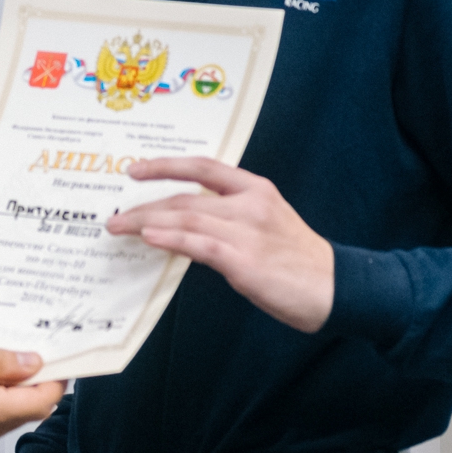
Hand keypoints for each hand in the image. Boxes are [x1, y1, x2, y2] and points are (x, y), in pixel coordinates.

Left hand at [106, 158, 334, 331]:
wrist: (337, 287)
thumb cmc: (298, 260)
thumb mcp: (266, 224)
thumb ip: (229, 218)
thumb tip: (183, 224)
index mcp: (255, 189)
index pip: (203, 167)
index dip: (165, 165)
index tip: (135, 169)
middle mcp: (250, 204)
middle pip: (186, 197)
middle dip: (144, 205)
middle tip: (115, 216)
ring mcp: (248, 231)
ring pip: (186, 217)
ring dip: (146, 222)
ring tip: (119, 227)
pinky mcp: (246, 260)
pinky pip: (200, 244)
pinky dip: (171, 238)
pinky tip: (149, 237)